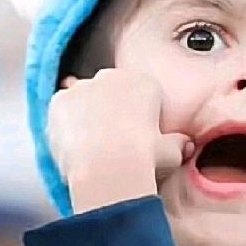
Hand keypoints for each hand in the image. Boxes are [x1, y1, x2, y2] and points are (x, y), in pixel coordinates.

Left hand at [51, 70, 192, 212]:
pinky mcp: (59, 101)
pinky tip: (71, 145)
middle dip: (109, 109)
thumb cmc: (144, 158)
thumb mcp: (171, 153)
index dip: (137, 113)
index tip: (137, 133)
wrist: (108, 168)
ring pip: (83, 98)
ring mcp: (82, 87)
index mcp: (143, 83)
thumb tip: (187, 147)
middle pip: (109, 90)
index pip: (140, 92)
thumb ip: (177, 145)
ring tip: (90, 145)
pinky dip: (64, 124)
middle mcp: (112, 77)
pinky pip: (60, 110)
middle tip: (111, 140)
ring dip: (85, 115)